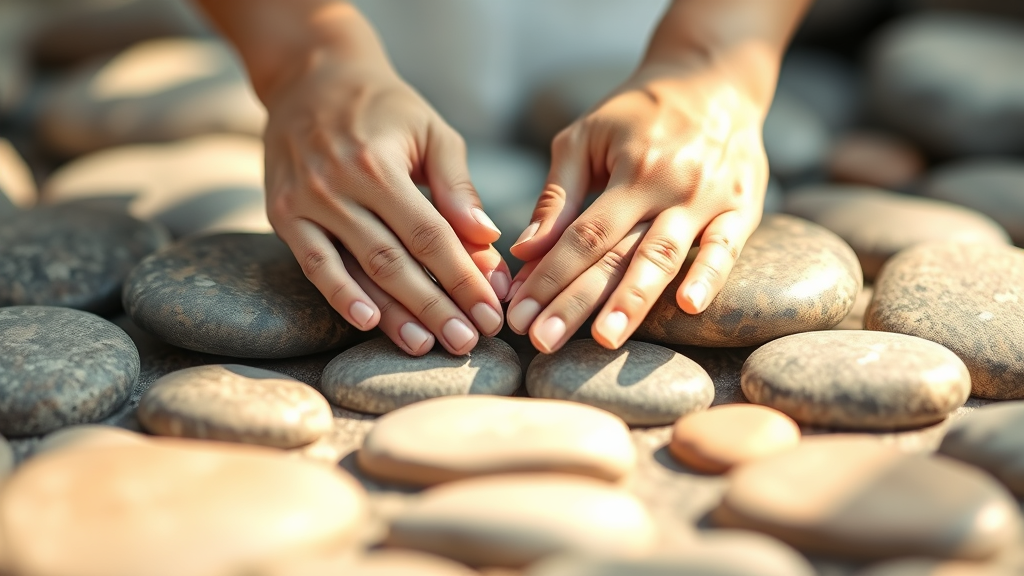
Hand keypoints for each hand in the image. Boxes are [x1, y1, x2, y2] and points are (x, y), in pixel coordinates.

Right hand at [263, 52, 508, 355]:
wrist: (310, 78)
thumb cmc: (385, 108)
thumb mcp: (430, 131)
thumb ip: (457, 185)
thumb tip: (486, 238)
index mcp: (378, 164)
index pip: (430, 234)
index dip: (462, 277)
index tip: (491, 311)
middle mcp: (338, 185)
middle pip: (395, 260)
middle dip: (435, 306)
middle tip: (468, 342)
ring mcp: (305, 202)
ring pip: (356, 268)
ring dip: (393, 314)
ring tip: (426, 345)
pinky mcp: (282, 215)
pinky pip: (312, 264)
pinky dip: (338, 295)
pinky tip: (367, 323)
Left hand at [506, 61, 768, 352]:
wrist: (715, 80)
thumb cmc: (638, 114)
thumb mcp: (587, 136)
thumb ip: (558, 196)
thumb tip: (524, 250)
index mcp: (628, 169)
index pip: (582, 234)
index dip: (548, 276)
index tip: (518, 315)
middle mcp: (667, 187)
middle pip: (616, 255)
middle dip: (577, 302)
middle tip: (543, 341)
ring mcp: (708, 200)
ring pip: (665, 258)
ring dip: (633, 302)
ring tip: (604, 340)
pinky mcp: (742, 209)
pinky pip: (726, 248)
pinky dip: (710, 277)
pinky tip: (688, 307)